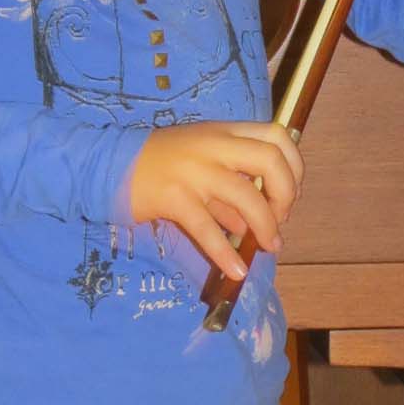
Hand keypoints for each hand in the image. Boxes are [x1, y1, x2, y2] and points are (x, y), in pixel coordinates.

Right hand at [127, 120, 303, 280]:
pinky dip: (226, 254)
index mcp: (224, 132)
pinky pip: (209, 229)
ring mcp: (194, 170)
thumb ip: (229, 192)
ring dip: (266, 226)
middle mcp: (214, 146)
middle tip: (281, 219)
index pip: (277, 137)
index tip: (288, 193)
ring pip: (247, 196)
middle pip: (271, 160)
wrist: (109, 167)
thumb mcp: (200, 167)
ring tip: (268, 246)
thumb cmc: (158, 166)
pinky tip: (237, 272)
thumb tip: (255, 226)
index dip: (294, 166)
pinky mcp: (174, 197)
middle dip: (287, 194)